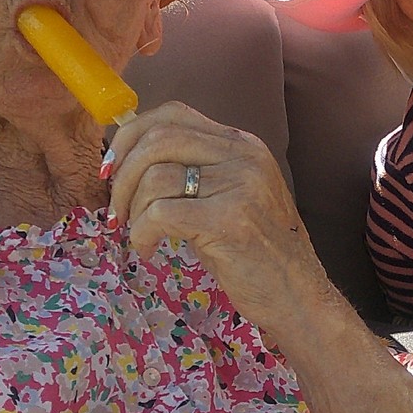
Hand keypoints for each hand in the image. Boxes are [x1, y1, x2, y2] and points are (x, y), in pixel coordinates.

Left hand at [104, 101, 412, 412]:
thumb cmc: (261, 258)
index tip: (110, 166)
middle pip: (157, 137)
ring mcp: (239, 185)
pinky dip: (141, 234)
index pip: (173, 112)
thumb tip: (129, 159)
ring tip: (135, 236)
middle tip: (114, 208)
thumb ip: (198, 172)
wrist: (302, 301)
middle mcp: (244, 155)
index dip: (130, 133)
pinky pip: (160, 213)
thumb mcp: (235, 197)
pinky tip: (148, 254)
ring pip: (154, 175)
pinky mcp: (229, 220)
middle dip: (121, 171)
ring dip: (130, 208)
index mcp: (243, 144)